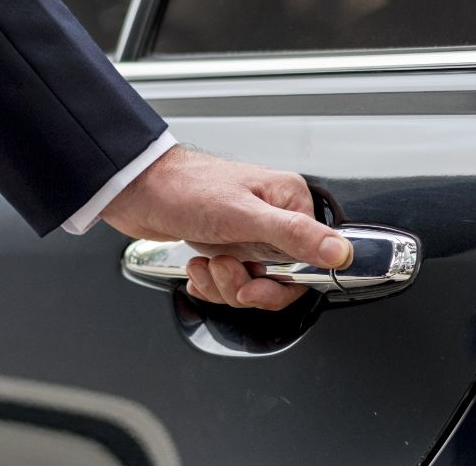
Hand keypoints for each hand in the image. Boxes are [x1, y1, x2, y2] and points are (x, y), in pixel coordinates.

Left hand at [103, 145, 351, 309]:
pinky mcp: (226, 244)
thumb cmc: (184, 190)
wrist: (135, 190)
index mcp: (288, 203)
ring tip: (205, 264)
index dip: (280, 285)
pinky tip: (197, 267)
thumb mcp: (243, 216)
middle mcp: (272, 217)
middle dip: (245, 285)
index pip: (309, 262)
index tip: (255, 286)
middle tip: (224, 270)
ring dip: (223, 284)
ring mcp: (248, 232)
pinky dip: (211, 283)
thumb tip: (340, 252)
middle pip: (280, 278)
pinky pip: (231, 281)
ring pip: (252, 283)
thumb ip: (295, 236)